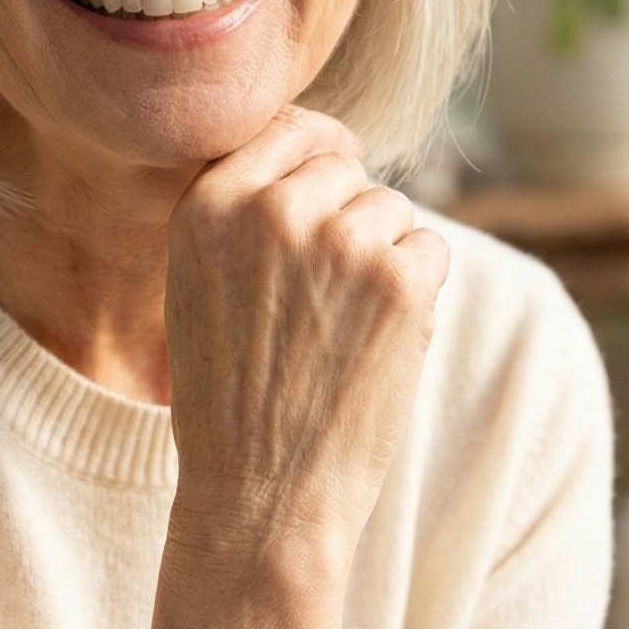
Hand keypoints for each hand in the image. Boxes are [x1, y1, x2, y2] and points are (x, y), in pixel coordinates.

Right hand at [164, 105, 449, 572]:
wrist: (260, 498)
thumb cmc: (229, 402)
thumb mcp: (198, 288)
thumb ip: (244, 215)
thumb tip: (328, 153)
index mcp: (208, 206)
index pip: (284, 130)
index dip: (315, 157)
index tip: (327, 189)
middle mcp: (270, 209)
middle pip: (344, 167)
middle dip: (348, 217)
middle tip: (326, 299)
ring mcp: (339, 240)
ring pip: (391, 208)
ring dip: (384, 257)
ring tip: (344, 331)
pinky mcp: (400, 278)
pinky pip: (430, 249)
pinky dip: (418, 294)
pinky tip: (377, 345)